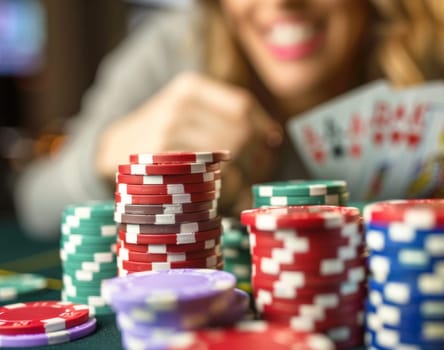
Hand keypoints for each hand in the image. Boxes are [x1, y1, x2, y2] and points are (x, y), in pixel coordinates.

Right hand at [97, 71, 282, 208]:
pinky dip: (225, 189)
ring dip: (244, 176)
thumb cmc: (164, 135)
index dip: (263, 127)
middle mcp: (179, 104)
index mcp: (190, 87)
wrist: (112, 150)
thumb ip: (226, 117)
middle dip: (256, 156)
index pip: (242, 106)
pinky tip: (226, 195)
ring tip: (243, 186)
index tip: (272, 145)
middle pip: (239, 131)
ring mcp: (167, 131)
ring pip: (227, 155)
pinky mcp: (159, 159)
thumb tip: (273, 137)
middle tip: (259, 172)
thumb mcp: (189, 112)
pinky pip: (208, 177)